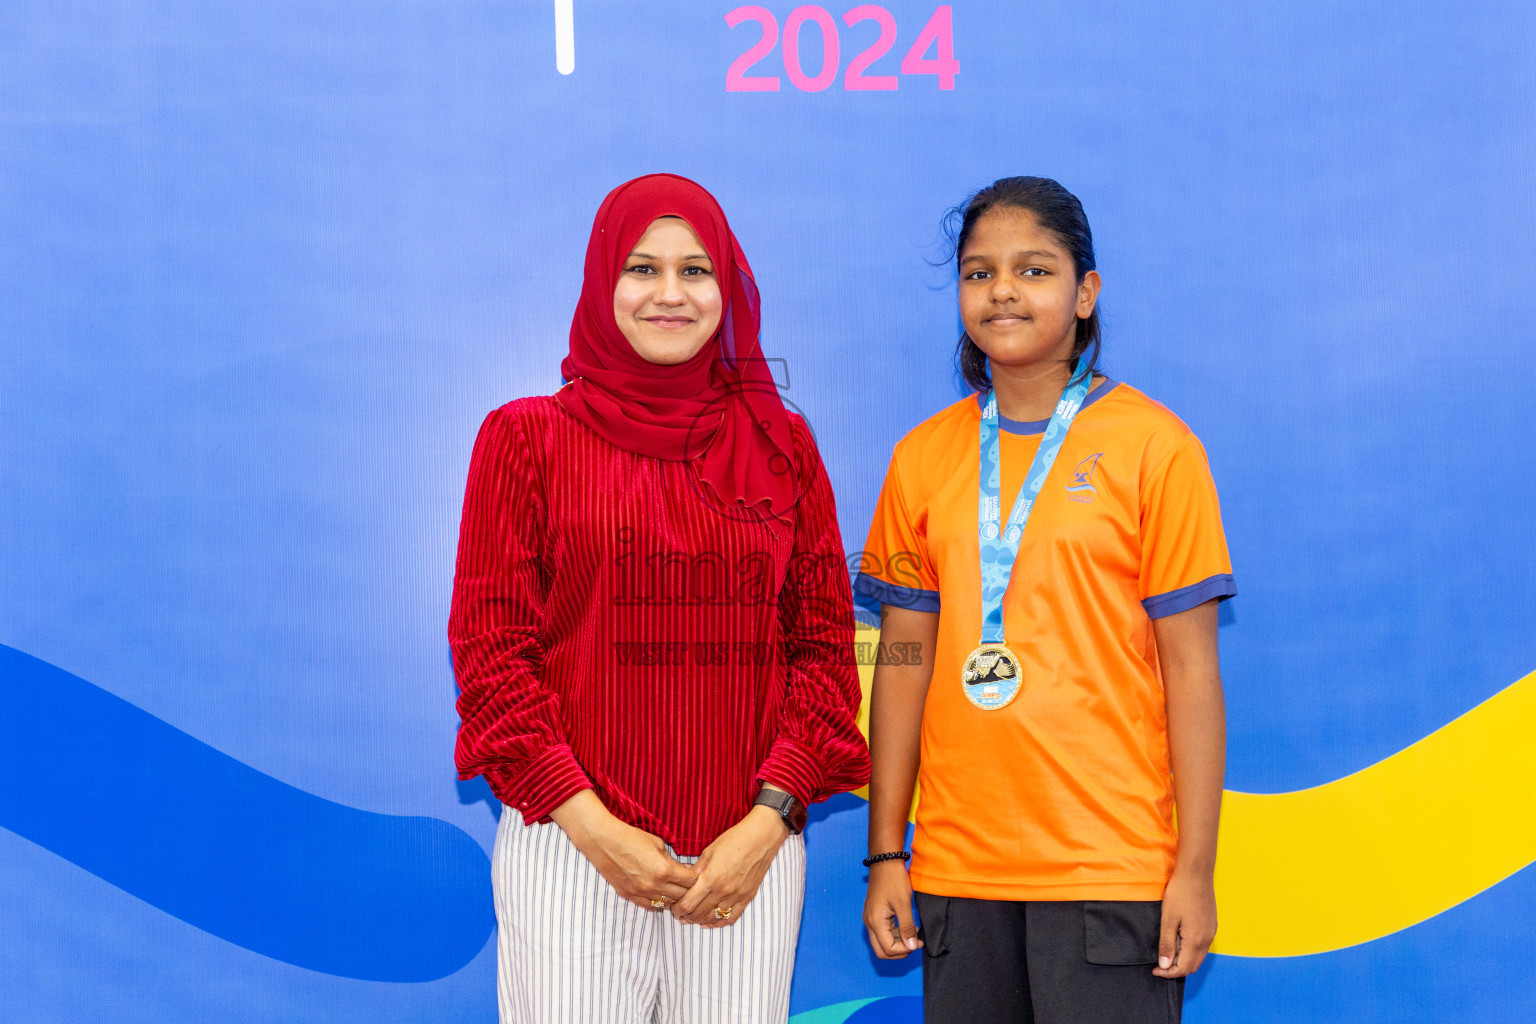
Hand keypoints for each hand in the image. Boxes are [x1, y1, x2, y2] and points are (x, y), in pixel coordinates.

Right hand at [551, 791, 697, 910]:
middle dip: (688, 891)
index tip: (697, 875)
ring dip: (673, 899)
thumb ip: (671, 859)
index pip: (690, 882)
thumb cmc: (631, 837)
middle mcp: (653, 885)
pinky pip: (649, 906)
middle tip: (690, 886)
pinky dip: (658, 902)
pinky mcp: (628, 895)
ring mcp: (640, 893)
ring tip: (677, 892)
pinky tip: (661, 895)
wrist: (603, 840)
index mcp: (664, 870)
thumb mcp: (658, 843)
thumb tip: (682, 869)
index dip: (696, 879)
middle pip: (681, 897)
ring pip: (666, 904)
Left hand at [672, 806, 787, 926]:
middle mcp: (723, 890)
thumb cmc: (734, 840)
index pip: (688, 904)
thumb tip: (684, 881)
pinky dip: (719, 923)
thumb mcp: (709, 852)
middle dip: (686, 916)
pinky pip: (732, 917)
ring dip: (700, 921)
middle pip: (699, 914)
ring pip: (714, 918)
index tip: (674, 908)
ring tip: (692, 919)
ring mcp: (736, 896)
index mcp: (710, 878)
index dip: (678, 909)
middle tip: (680, 915)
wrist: (761, 838)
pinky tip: (710, 923)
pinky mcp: (747, 897)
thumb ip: (696, 870)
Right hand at [863, 859, 921, 957]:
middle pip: (882, 951)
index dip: (904, 950)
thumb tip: (911, 947)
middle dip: (899, 951)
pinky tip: (907, 926)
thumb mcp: (904, 904)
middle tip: (915, 942)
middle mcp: (869, 923)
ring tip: (914, 932)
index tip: (918, 942)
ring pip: (882, 942)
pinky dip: (895, 934)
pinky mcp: (874, 915)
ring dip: (898, 943)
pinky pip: (883, 932)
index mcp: (875, 921)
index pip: (887, 949)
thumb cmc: (894, 880)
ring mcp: (870, 919)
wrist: (885, 862)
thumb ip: (907, 927)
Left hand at [1154, 870, 1216, 977]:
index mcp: (1196, 940)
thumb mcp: (1168, 919)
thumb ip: (1167, 944)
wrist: (1196, 874)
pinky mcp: (1212, 925)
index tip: (1155, 969)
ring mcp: (1211, 932)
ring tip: (1168, 949)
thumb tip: (1165, 966)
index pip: (1184, 968)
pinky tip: (1179, 938)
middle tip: (1160, 962)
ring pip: (1198, 956)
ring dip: (1184, 959)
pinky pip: (1202, 946)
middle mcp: (1207, 940)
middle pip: (1193, 966)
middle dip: (1176, 968)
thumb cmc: (1180, 894)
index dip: (1168, 973)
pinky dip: (1190, 949)